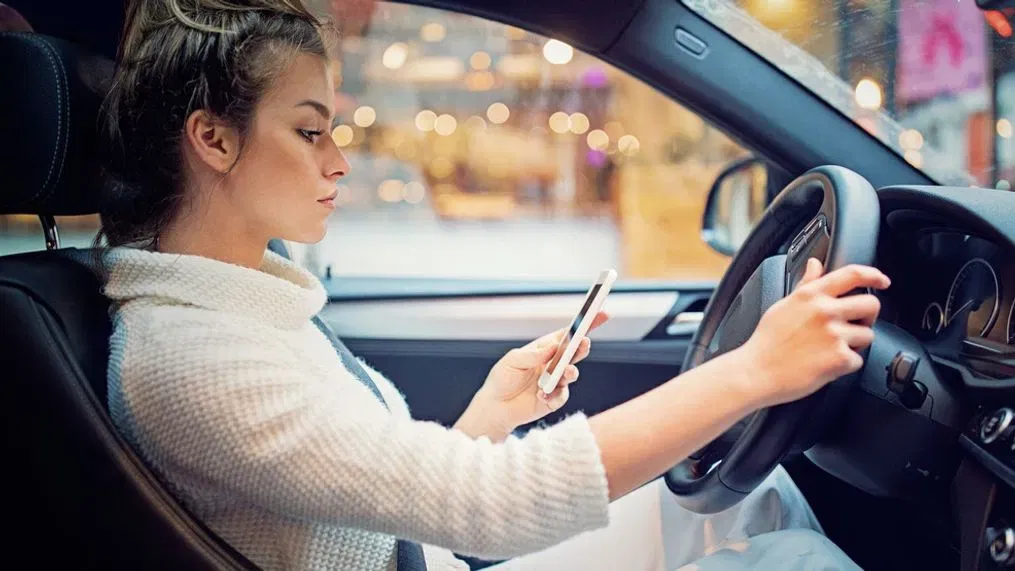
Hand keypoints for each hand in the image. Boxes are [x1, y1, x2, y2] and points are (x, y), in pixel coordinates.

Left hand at [455, 312, 608, 439]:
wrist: (496, 406)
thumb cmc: (502, 378)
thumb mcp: (512, 360)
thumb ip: (532, 354)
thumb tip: (552, 347)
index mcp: (546, 348)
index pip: (568, 334)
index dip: (585, 323)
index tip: (601, 313)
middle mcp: (554, 363)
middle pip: (575, 352)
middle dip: (582, 347)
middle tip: (584, 343)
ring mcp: (556, 381)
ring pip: (572, 374)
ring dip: (570, 373)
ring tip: (566, 373)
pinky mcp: (553, 399)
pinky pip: (561, 396)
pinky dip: (553, 395)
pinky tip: (541, 395)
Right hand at [738, 259, 890, 407]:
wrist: (757, 372)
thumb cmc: (767, 342)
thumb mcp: (784, 305)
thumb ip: (806, 284)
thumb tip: (815, 265)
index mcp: (811, 295)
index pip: (852, 275)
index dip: (874, 275)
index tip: (882, 280)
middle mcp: (825, 311)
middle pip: (871, 304)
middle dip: (867, 316)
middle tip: (854, 325)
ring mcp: (834, 335)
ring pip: (868, 335)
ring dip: (855, 344)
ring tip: (831, 349)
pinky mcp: (839, 358)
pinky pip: (858, 360)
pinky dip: (845, 365)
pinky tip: (826, 364)